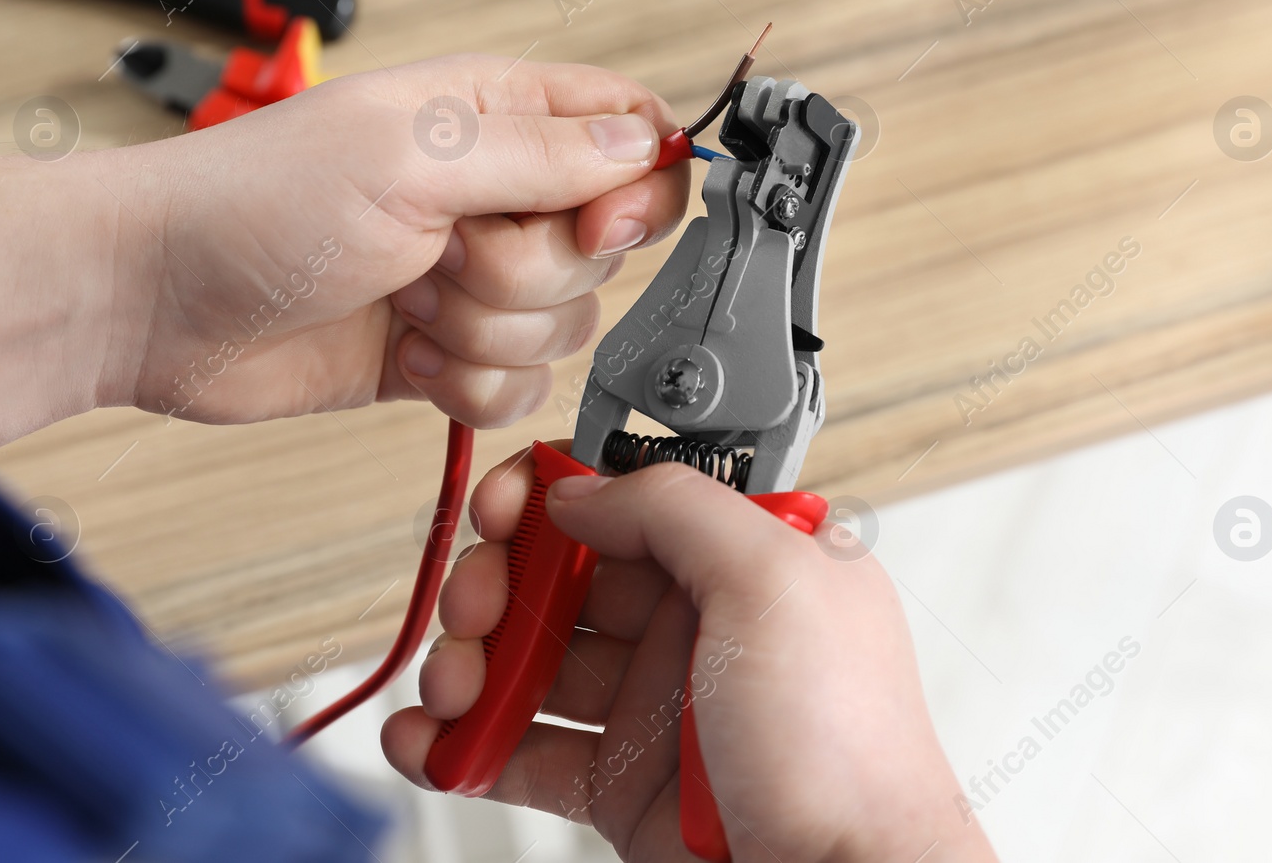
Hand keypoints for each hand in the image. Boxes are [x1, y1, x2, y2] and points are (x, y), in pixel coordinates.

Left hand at [101, 55, 688, 427]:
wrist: (159, 302)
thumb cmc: (254, 203)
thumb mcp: (410, 157)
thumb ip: (541, 154)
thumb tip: (643, 145)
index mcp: (498, 117)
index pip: (631, 135)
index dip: (637, 190)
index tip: (589, 225)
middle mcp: (494, 196)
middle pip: (603, 252)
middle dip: (524, 274)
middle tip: (438, 253)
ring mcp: (469, 281)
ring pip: (563, 329)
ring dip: (482, 332)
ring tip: (403, 300)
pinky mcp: (445, 354)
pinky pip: (517, 390)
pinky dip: (464, 387)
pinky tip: (403, 355)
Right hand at [381, 446, 997, 862]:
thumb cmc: (844, 753)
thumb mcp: (774, 586)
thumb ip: (677, 509)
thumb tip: (584, 486)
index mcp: (743, 562)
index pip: (629, 499)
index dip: (553, 494)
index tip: (505, 510)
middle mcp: (694, 626)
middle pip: (562, 576)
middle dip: (497, 583)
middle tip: (473, 610)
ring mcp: (653, 706)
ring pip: (530, 662)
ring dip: (469, 665)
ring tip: (450, 689)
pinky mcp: (621, 784)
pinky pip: (522, 750)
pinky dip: (464, 745)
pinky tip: (428, 742)